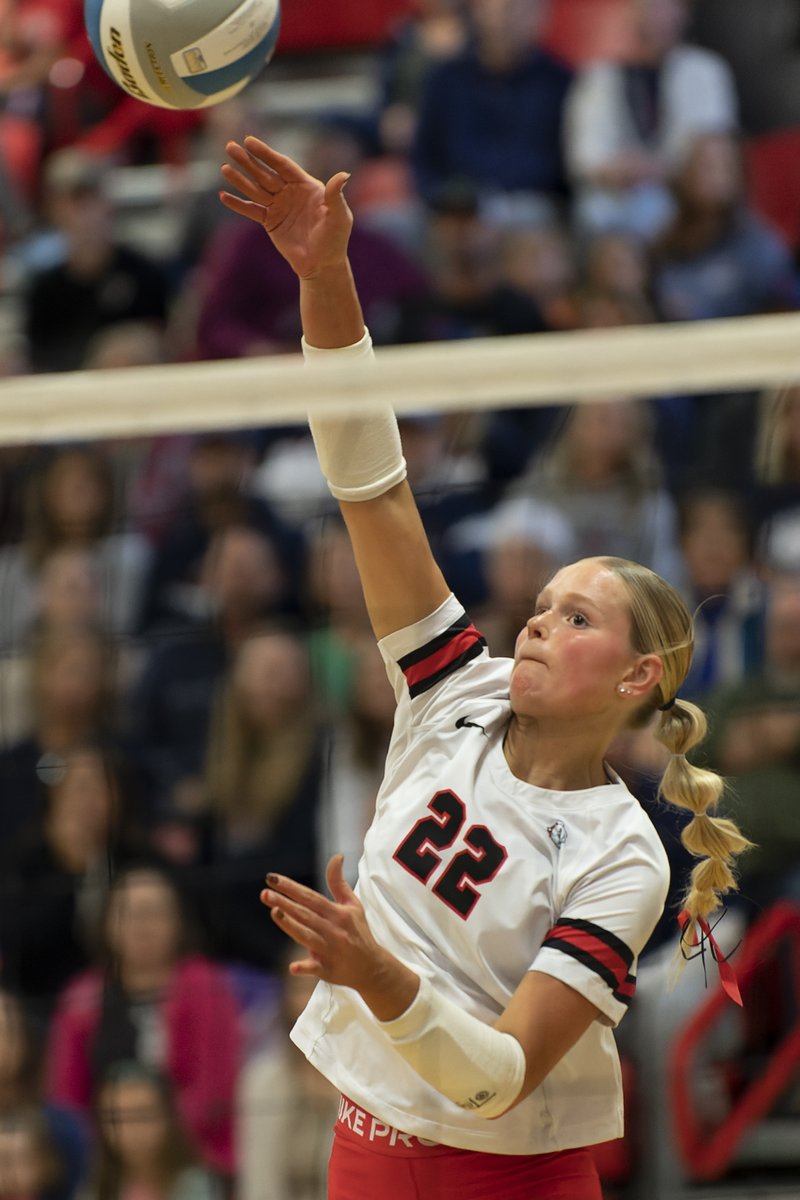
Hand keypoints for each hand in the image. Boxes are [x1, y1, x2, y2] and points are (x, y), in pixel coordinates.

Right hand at [220, 136, 352, 279]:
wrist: (322, 265)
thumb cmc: (335, 239)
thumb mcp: (338, 217)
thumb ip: (335, 195)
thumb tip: (343, 175)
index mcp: (306, 186)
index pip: (283, 165)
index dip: (266, 153)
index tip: (249, 142)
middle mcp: (290, 192)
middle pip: (265, 174)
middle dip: (248, 161)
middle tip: (230, 147)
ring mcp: (279, 207)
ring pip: (256, 189)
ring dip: (240, 179)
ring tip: (224, 168)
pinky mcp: (270, 222)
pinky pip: (251, 211)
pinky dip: (238, 205)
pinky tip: (223, 196)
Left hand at [261, 854, 379, 986]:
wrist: (372, 967)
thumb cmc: (358, 932)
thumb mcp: (353, 905)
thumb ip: (339, 882)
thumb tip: (337, 856)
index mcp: (338, 913)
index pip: (310, 897)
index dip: (291, 887)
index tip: (272, 878)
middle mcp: (333, 930)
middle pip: (305, 914)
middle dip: (285, 903)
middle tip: (265, 893)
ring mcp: (330, 950)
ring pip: (307, 936)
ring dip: (291, 926)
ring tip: (274, 913)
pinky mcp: (328, 970)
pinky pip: (315, 968)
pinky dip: (305, 968)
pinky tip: (293, 967)